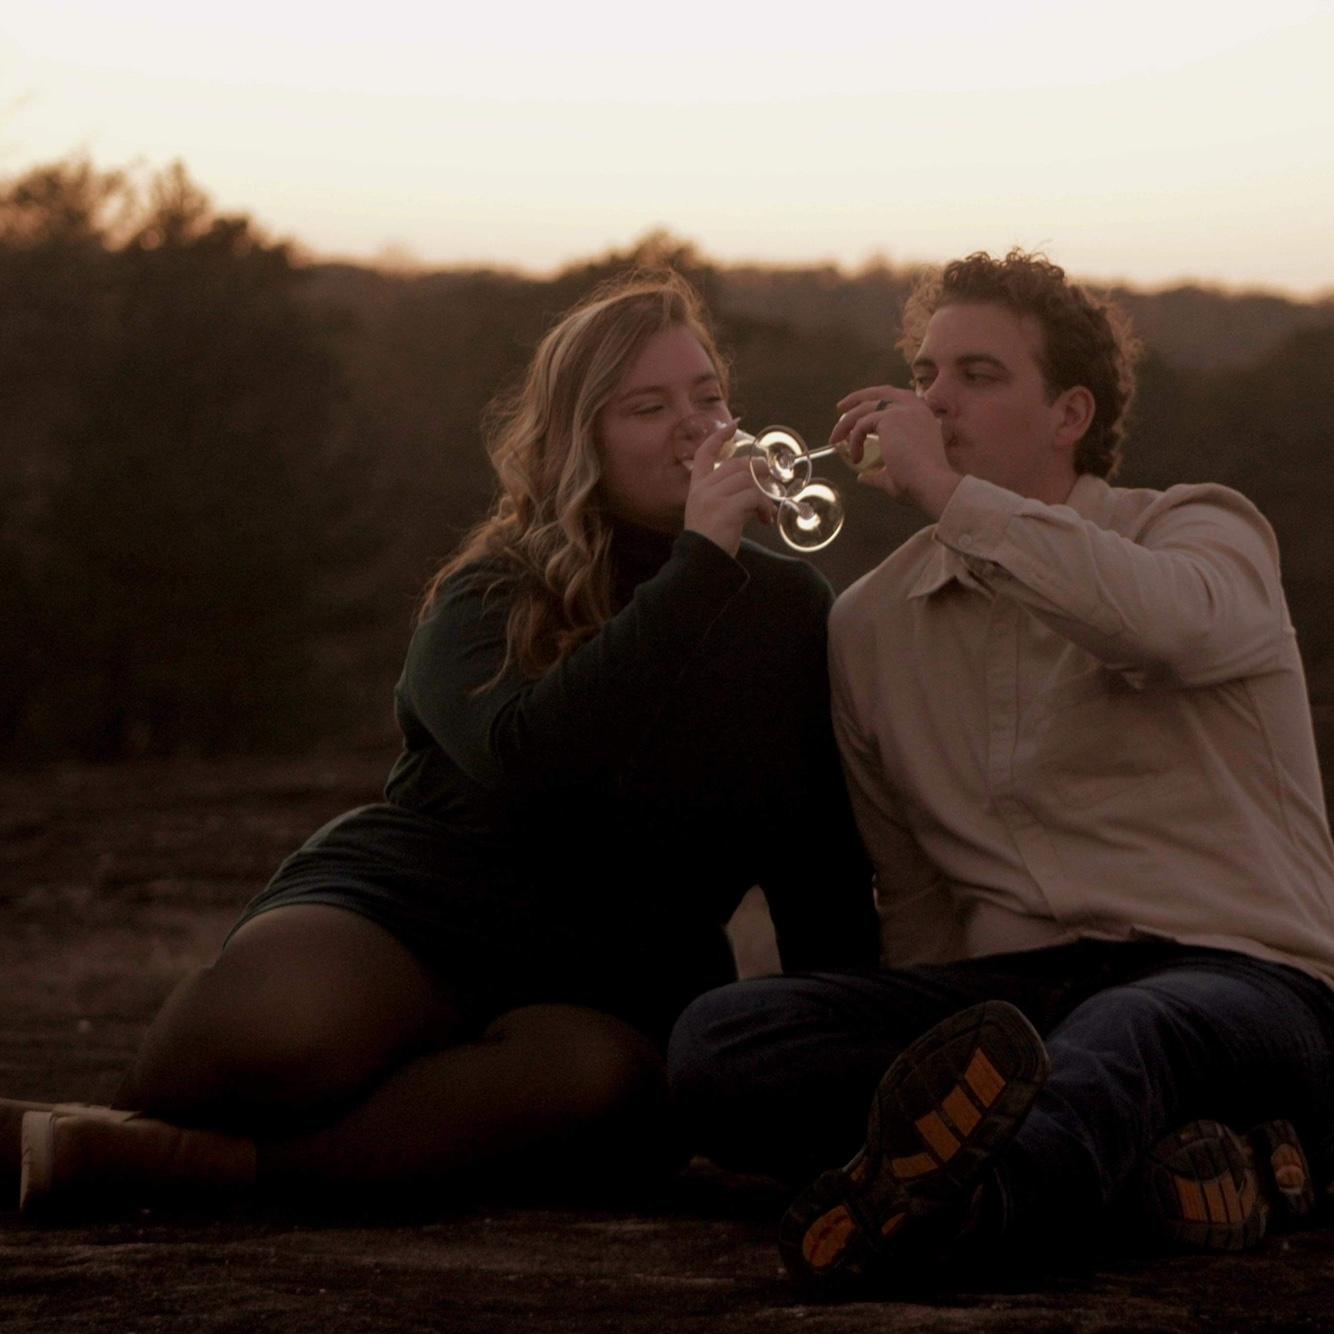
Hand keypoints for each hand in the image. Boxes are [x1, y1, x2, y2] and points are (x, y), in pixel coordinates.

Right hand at [683, 419, 776, 556]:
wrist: (701, 565)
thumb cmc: (711, 543)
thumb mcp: (713, 515)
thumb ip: (728, 497)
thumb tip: (758, 489)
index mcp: (697, 488)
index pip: (704, 453)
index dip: (719, 437)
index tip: (734, 425)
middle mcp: (703, 489)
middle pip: (737, 465)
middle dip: (760, 472)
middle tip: (773, 486)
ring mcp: (712, 498)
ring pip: (749, 480)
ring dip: (765, 495)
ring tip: (767, 513)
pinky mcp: (725, 509)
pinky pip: (754, 497)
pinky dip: (765, 507)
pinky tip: (765, 520)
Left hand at [831, 386, 961, 519]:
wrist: (931, 484)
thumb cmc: (920, 484)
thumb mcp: (896, 475)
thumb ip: (879, 474)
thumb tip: (863, 478)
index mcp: (922, 415)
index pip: (896, 397)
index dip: (876, 400)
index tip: (859, 409)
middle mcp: (915, 407)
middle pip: (880, 392)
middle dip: (857, 398)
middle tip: (840, 408)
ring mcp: (903, 409)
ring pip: (865, 407)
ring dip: (846, 423)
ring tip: (835, 439)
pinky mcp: (891, 417)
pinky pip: (862, 424)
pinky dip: (854, 440)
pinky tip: (856, 456)